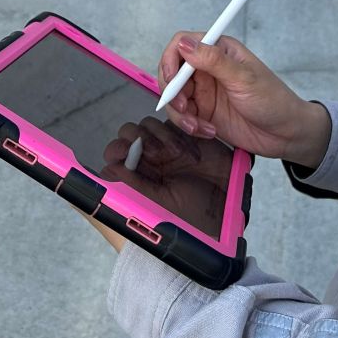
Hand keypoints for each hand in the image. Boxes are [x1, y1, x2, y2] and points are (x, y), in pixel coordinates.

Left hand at [99, 117, 231, 234]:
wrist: (228, 206)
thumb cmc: (193, 215)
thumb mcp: (160, 206)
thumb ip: (133, 187)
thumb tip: (109, 169)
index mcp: (135, 181)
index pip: (114, 157)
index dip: (117, 152)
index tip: (126, 155)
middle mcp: (147, 163)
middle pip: (127, 136)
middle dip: (136, 139)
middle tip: (154, 153)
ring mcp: (165, 148)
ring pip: (146, 125)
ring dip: (159, 136)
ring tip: (175, 154)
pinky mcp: (184, 136)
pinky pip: (171, 122)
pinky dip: (176, 130)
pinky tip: (187, 149)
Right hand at [157, 34, 330, 168]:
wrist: (287, 134)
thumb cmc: (274, 100)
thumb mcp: (243, 78)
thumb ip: (213, 60)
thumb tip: (185, 43)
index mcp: (219, 50)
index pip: (183, 44)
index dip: (171, 59)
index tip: (171, 79)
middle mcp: (208, 68)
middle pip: (172, 72)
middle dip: (172, 92)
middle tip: (182, 108)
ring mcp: (204, 91)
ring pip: (175, 97)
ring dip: (181, 114)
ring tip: (198, 127)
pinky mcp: (204, 113)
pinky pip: (183, 116)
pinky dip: (189, 125)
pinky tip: (207, 131)